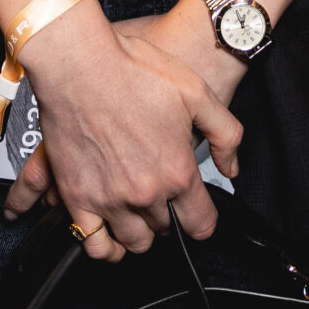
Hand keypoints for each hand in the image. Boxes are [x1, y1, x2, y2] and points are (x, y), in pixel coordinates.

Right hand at [0, 0, 241, 261]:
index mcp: (177, 171)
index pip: (201, 223)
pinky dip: (104, 246)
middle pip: (165, 231)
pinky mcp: (77, 197)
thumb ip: (225, 134)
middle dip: (168, 217)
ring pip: (133, 242)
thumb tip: (231, 167)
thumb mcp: (196, 92)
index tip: (196, 212)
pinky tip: (108, 232)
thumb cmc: (133, 70)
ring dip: (139, 231)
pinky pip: (93, 244)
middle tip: (162, 197)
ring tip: (138, 213)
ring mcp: (109, 198)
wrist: (79, 63)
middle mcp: (145, 192)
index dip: (202, 219)